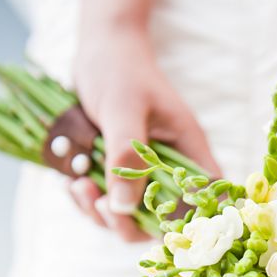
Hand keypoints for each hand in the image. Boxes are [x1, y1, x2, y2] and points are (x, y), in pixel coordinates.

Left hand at [70, 26, 220, 240]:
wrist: (100, 47)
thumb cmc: (119, 69)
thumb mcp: (122, 110)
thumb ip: (126, 158)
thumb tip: (124, 209)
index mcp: (187, 150)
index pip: (204, 198)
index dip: (189, 223)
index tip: (155, 228)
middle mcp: (169, 167)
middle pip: (163, 219)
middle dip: (129, 223)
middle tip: (100, 206)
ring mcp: (143, 171)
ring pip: (131, 215)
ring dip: (102, 212)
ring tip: (78, 186)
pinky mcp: (118, 171)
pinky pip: (107, 201)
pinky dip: (88, 200)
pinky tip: (72, 182)